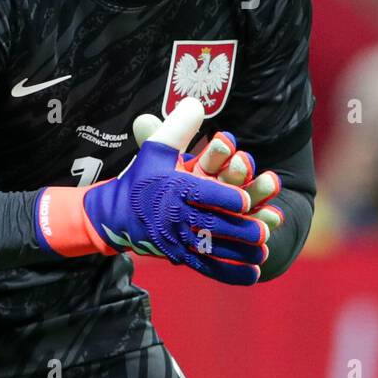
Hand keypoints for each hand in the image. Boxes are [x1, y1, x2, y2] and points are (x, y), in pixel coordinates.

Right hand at [34, 98, 268, 284]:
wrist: (115, 216)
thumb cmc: (142, 178)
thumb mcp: (156, 148)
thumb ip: (179, 127)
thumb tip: (197, 103)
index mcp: (174, 188)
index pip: (203, 195)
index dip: (226, 198)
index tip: (246, 200)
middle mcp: (176, 217)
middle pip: (213, 226)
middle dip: (239, 230)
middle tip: (262, 231)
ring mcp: (178, 240)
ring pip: (213, 250)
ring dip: (240, 254)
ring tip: (262, 253)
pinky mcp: (180, 257)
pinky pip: (208, 268)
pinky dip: (230, 273)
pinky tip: (253, 274)